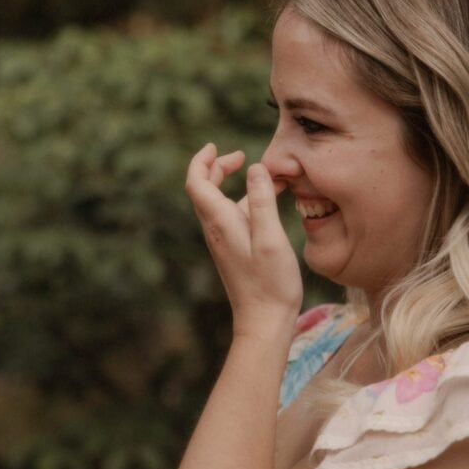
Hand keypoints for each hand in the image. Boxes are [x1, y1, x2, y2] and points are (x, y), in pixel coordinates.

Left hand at [184, 143, 301, 338]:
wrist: (264, 322)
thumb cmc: (270, 283)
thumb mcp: (271, 238)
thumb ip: (262, 201)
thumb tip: (255, 168)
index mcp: (219, 222)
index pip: (196, 182)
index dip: (202, 160)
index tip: (216, 146)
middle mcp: (216, 229)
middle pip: (204, 189)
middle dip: (218, 167)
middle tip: (241, 157)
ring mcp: (223, 240)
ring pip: (221, 202)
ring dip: (237, 183)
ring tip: (268, 175)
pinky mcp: (234, 249)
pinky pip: (234, 215)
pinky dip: (248, 200)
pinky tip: (271, 200)